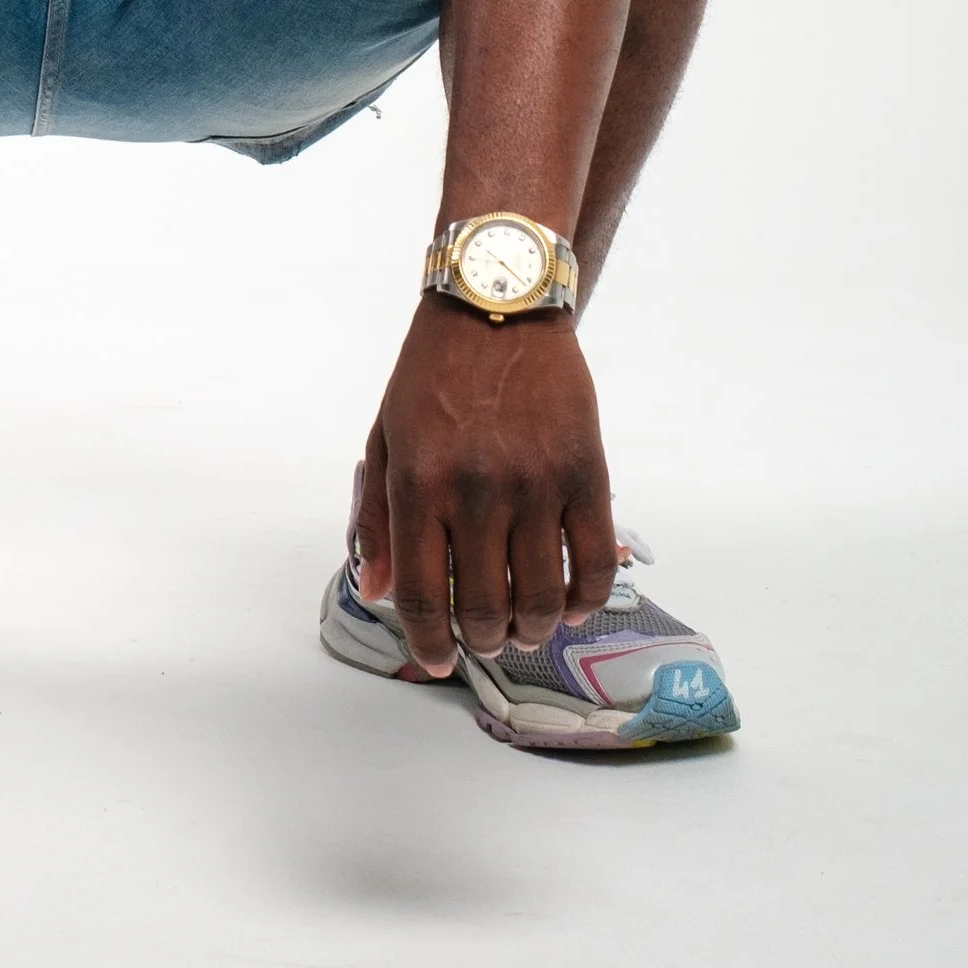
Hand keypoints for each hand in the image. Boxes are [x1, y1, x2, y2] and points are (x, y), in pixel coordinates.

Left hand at [356, 296, 616, 677]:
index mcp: (418, 485)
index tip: (437, 660)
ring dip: (532, 629)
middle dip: (483, 641)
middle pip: (483, 607)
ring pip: (539, 597)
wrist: (500, 307)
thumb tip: (377, 590)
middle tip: (485, 640)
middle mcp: (475, 492)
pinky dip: (583, 599)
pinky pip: (593, 562)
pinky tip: (569, 605)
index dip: (429, 641)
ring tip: (525, 627)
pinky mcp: (584, 474)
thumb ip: (375, 517)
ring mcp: (534, 485)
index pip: (423, 594)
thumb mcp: (385, 438)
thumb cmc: (433, 374)